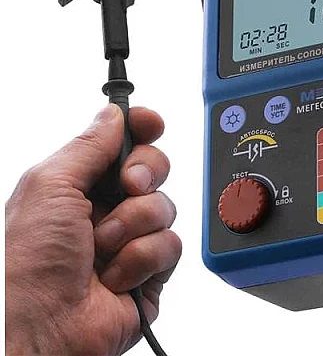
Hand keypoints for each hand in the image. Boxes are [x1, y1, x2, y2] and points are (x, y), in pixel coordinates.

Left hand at [5, 105, 181, 355]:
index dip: (142, 128)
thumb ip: (88, 144)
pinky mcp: (150, 269)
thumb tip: (114, 114)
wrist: (42, 333)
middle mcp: (107, 207)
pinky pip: (171, 244)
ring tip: (104, 248)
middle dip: (143, 174)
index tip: (150, 122)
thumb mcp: (49, 187)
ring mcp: (130, 238)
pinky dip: (142, 258)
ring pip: (165, 206)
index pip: (123, 142)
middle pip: (152, 168)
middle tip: (128, 186)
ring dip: (134, 225)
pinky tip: (115, 276)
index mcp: (80, 184)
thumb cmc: (26, 266)